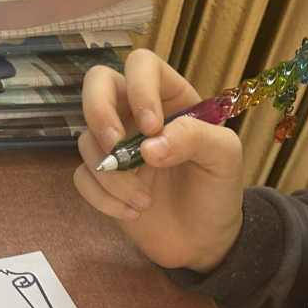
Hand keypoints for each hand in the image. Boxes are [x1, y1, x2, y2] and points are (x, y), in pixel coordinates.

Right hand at [74, 48, 244, 271]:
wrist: (204, 242)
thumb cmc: (217, 192)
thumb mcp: (224, 158)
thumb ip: (195, 138)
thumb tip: (148, 146)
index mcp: (170, 98)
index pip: (141, 65)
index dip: (140, 89)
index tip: (152, 127)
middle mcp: (136, 115)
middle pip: (95, 83)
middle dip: (98, 112)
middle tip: (116, 146)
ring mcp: (116, 147)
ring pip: (86, 139)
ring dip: (113, 176)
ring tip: (144, 202)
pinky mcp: (102, 180)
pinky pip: (82, 177)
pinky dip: (103, 198)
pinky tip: (132, 214)